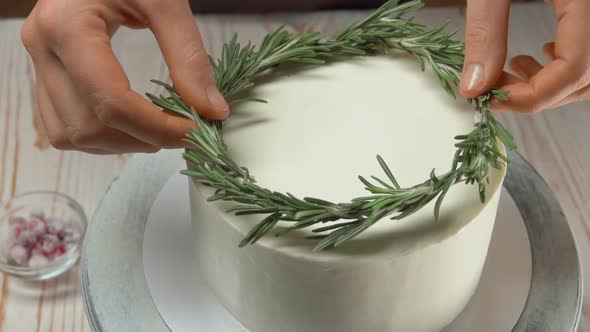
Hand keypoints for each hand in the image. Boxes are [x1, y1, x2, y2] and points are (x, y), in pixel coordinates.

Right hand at [21, 0, 228, 153]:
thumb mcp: (165, 1)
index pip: (111, 101)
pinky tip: (130, 124)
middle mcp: (42, 47)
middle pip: (88, 126)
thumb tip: (212, 110)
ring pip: (70, 135)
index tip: (194, 131)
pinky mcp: (43, 72)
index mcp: (67, 26)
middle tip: (180, 130)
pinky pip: (61, 126)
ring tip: (157, 129)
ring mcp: (38, 62)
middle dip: (140, 139)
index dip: (157, 128)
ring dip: (119, 143)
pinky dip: (99, 136)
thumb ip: (189, 56)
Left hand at [459, 0, 589, 112]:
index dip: (530, 95)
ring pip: (586, 74)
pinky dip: (560, 68)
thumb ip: (485, 32)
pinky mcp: (586, 16)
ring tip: (510, 71)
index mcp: (585, 1)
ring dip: (548, 85)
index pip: (573, 70)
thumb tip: (474, 87)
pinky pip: (586, 56)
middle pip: (583, 79)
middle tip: (494, 87)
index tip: (490, 98)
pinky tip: (533, 56)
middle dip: (535, 94)